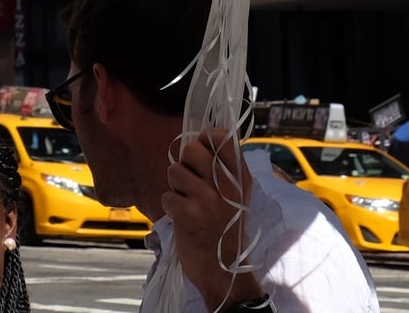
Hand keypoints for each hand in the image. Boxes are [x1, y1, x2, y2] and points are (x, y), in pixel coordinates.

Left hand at [163, 129, 264, 308]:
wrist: (224, 271)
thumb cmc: (226, 230)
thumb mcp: (236, 197)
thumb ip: (223, 169)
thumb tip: (201, 138)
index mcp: (241, 178)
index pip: (223, 138)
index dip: (206, 140)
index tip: (203, 153)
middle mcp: (226, 185)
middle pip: (192, 149)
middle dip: (185, 163)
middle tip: (191, 182)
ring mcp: (207, 200)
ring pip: (175, 171)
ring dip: (175, 187)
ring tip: (187, 202)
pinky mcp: (188, 215)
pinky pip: (167, 196)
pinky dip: (170, 207)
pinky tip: (183, 218)